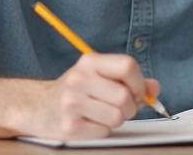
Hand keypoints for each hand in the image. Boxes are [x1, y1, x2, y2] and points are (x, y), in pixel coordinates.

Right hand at [28, 54, 160, 139]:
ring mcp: (71, 103)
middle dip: (130, 107)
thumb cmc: (76, 91)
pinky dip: (102, 130)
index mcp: (89, 61)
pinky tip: (90, 123)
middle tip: (119, 107)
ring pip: (117, 117)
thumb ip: (129, 80)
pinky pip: (104, 131)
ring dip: (116, 120)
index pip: (128, 66)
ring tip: (102, 115)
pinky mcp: (69, 127)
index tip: (137, 92)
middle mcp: (79, 79)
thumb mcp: (99, 76)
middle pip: (125, 96)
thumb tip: (154, 88)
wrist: (38, 107)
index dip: (139, 83)